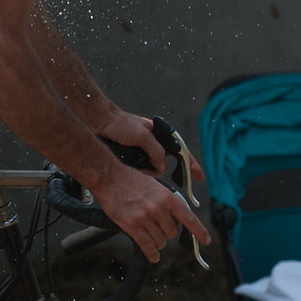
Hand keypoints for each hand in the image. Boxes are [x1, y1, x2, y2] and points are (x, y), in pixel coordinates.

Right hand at [89, 162, 210, 261]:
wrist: (109, 177)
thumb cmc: (131, 180)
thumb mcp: (155, 185)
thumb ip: (167, 202)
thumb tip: (177, 220)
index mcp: (167, 197)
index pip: (188, 217)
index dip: (199, 231)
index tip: (206, 240)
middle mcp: (158, 208)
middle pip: (172, 232)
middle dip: (167, 232)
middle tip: (158, 226)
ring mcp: (145, 218)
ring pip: (161, 241)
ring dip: (158, 241)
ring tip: (150, 233)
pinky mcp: (132, 226)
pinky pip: (147, 246)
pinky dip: (152, 254)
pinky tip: (153, 256)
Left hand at [93, 106, 166, 173]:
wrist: (100, 122)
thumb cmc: (121, 124)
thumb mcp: (143, 137)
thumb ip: (156, 151)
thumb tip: (162, 166)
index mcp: (158, 135)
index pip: (167, 157)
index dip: (159, 165)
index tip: (148, 169)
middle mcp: (150, 142)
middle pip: (156, 163)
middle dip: (148, 168)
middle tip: (138, 169)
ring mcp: (139, 148)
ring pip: (145, 166)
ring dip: (139, 169)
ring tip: (129, 165)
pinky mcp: (129, 153)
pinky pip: (134, 165)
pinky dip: (131, 167)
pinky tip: (124, 165)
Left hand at [94, 106, 208, 195]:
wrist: (100, 123)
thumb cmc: (121, 125)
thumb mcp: (142, 137)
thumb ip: (155, 151)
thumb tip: (162, 167)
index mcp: (162, 135)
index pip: (182, 151)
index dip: (192, 165)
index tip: (199, 178)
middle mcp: (156, 143)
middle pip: (168, 162)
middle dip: (163, 170)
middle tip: (157, 176)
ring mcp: (146, 151)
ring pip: (155, 168)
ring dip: (150, 172)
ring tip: (139, 169)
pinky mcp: (136, 157)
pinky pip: (145, 169)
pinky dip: (142, 173)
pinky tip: (136, 172)